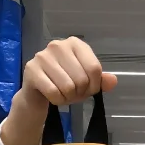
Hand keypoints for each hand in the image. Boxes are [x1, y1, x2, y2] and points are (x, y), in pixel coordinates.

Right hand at [1, 37, 117, 144]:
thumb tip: (113, 81)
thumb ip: (100, 81)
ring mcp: (43, 56)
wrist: (38, 92)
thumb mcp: (86, 83)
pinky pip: (54, 93)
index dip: (94, 86)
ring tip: (62, 93)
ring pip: (68, 87)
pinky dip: (57, 100)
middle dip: (80, 93)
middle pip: (82, 79)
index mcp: (75, 44)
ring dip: (68, 98)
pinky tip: (53, 96)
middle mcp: (58, 45)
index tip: (87, 89)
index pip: (95, 69)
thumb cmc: (65, 84)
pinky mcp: (31, 69)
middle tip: (72, 92)